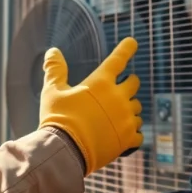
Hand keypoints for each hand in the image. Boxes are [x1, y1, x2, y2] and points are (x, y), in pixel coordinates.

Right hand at [39, 37, 142, 175]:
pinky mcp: (128, 138)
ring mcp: (126, 118)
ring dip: (130, 110)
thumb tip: (53, 50)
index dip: (126, 48)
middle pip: (134, 83)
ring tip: (116, 117)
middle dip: (129, 84)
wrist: (65, 151)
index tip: (132, 42)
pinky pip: (139, 133)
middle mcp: (118, 97)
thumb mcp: (52, 91)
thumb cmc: (58, 118)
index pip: (118, 59)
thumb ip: (55, 70)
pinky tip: (123, 136)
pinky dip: (133, 133)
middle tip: (121, 89)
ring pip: (137, 109)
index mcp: (101, 83)